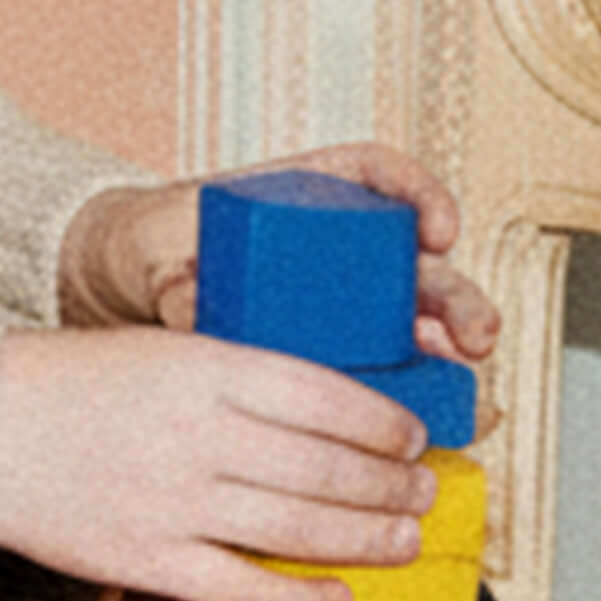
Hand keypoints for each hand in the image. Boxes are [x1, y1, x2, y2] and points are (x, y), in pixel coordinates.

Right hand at [0, 327, 437, 600]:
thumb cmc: (66, 381)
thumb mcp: (158, 349)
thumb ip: (235, 377)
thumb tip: (327, 417)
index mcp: (201, 369)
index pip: (323, 395)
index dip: (382, 422)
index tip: (411, 435)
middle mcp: (195, 435)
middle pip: (325, 467)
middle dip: (390, 484)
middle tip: (422, 489)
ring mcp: (172, 502)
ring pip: (298, 528)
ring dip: (366, 538)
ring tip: (402, 538)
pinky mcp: (145, 558)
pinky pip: (243, 590)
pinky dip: (300, 600)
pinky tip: (336, 597)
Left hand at [57, 142, 499, 361]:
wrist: (126, 292)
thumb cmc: (151, 250)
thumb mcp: (155, 254)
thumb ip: (173, 278)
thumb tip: (190, 309)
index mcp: (308, 198)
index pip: (382, 177)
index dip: (422, 195)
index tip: (438, 227)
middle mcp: (339, 250)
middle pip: (419, 264)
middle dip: (459, 299)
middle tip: (474, 335)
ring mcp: (341, 304)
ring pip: (416, 324)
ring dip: (449, 361)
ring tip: (465, 397)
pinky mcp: (330, 354)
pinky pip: (383, 370)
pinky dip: (409, 394)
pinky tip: (418, 422)